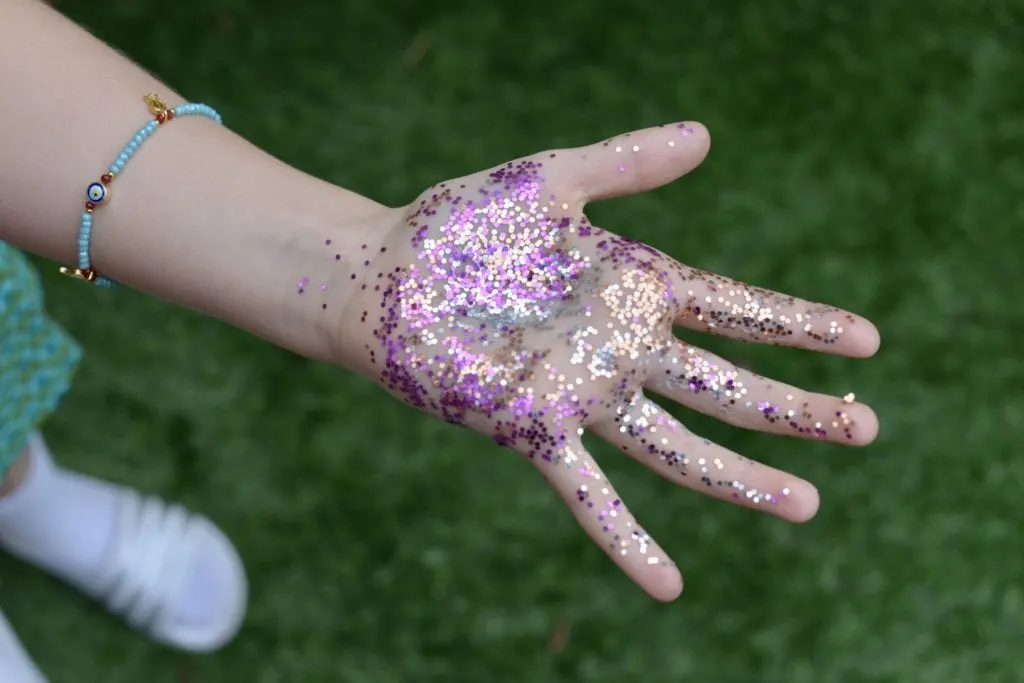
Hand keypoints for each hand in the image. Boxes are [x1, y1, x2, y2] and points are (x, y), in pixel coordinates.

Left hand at [334, 122, 879, 600]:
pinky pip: (589, 494)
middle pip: (727, 387)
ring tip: (807, 505)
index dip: (801, 325)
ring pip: (679, 446)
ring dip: (742, 478)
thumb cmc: (458, 226)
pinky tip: (669, 587)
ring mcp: (583, 395)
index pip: (738, 310)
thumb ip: (624, 162)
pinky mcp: (534, 430)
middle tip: (866, 427)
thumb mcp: (549, 181)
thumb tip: (706, 135)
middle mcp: (621, 349)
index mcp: (635, 287)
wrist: (379, 275)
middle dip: (796, 408)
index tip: (866, 339)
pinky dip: (626, 540)